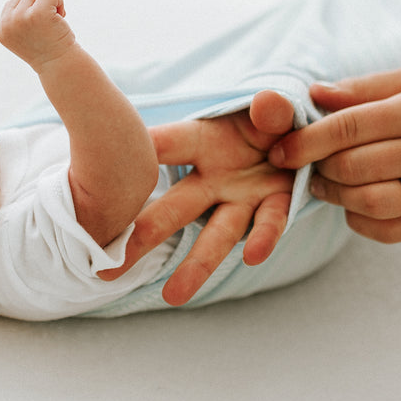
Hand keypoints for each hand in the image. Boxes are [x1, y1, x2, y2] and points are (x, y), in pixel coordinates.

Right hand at [0, 0, 75, 70]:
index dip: (31, 9)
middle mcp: (7, 24)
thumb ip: (19, 17)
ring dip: (50, 2)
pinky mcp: (37, 14)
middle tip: (51, 23)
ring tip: (56, 19)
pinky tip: (62, 16)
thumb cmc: (48, 50)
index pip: (13, 3)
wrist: (61, 66)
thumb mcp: (27, 34)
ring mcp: (20, 18)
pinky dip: (59, 1)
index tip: (41, 27)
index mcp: (2, 30)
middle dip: (40, 3)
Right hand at [99, 89, 295, 305]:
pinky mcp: (275, 205)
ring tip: (173, 297)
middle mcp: (215, 175)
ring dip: (197, 264)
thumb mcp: (270, 105)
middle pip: (175, 208)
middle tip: (109, 266)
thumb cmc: (271, 116)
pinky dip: (264, 238)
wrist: (304, 135)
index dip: (132, 157)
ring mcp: (243, 195)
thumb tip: (267, 103)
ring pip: (217, 233)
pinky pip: (270, 223)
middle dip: (143, 235)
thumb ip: (270, 107)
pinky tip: (252, 258)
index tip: (96, 177)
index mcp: (204, 141)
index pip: (163, 147)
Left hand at [269, 66, 400, 241]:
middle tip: (301, 161)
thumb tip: (312, 95)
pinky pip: (387, 231)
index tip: (279, 147)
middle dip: (315, 167)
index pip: (350, 127)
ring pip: (366, 203)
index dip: (306, 140)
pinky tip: (356, 201)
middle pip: (352, 168)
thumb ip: (365, 88)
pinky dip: (360, 220)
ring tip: (325, 180)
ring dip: (333, 195)